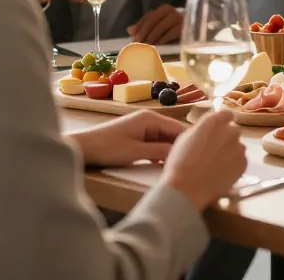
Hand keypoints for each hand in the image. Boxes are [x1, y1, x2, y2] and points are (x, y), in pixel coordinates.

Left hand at [68, 110, 186, 166]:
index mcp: (151, 118)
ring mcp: (143, 126)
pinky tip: (165, 163)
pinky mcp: (137, 135)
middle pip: (172, 132)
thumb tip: (180, 153)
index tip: (200, 155)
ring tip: (182, 163)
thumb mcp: (136, 152)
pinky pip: (156, 142)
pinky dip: (161, 151)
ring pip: (165, 138)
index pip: (178, 128)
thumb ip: (160, 151)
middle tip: (192, 162)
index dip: (190, 141)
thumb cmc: (107, 148)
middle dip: (181, 146)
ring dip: (171, 150)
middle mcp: (149, 119)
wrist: (83, 147)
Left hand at [129, 4, 182, 43]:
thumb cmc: (172, 34)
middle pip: (155, 17)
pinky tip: (160, 43)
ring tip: (148, 43)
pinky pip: (174, 31)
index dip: (140, 24)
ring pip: (164, 24)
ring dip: (154, 34)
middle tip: (138, 41)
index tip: (133, 34)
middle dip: (145, 29)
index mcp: (164, 10)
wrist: (193, 39)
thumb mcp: (157, 30)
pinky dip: (166, 37)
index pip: (150, 15)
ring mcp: (180, 19)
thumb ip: (144, 29)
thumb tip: (129, 29)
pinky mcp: (186, 28)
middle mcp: (173, 11)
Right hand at [161, 109, 246, 209]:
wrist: (187, 188)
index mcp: (215, 121)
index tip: (217, 129)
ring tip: (216, 165)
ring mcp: (239, 147)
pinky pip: (240, 160)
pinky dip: (233, 165)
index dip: (222, 121)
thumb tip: (209, 127)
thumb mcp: (185, 137)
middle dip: (226, 137)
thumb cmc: (180, 162)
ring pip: (237, 146)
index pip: (227, 114)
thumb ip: (202, 128)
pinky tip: (220, 173)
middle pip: (233, 130)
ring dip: (230, 151)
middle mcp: (231, 131)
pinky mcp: (244, 163)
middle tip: (214, 150)